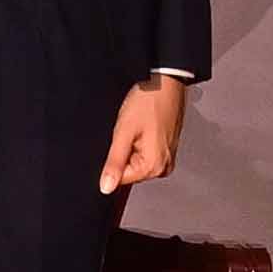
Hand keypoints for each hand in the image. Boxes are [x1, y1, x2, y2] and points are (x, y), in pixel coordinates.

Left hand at [96, 76, 188, 195]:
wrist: (166, 84)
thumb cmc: (149, 102)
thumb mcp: (124, 132)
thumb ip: (114, 162)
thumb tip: (106, 187)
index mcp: (154, 166)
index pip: (121, 179)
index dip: (113, 161)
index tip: (119, 142)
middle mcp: (163, 167)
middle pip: (130, 171)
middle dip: (123, 153)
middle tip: (130, 131)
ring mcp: (166, 159)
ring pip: (136, 162)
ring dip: (131, 147)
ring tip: (138, 128)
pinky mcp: (166, 150)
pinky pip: (145, 154)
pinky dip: (139, 143)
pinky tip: (143, 128)